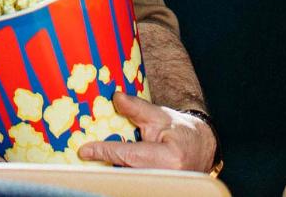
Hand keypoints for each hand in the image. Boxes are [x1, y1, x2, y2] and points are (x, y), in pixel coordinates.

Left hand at [77, 92, 216, 171]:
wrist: (201, 148)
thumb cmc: (181, 131)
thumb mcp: (159, 115)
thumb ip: (137, 109)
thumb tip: (116, 98)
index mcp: (168, 157)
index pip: (129, 155)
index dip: (105, 152)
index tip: (85, 151)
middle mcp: (167, 176)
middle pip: (127, 171)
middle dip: (107, 163)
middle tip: (87, 155)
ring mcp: (163, 185)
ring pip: (131, 178)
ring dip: (113, 170)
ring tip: (95, 158)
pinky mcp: (158, 187)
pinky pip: (136, 180)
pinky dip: (123, 173)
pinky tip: (110, 165)